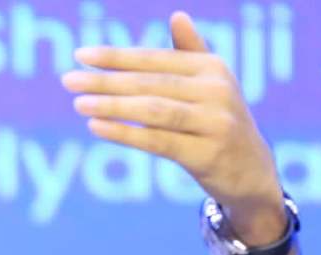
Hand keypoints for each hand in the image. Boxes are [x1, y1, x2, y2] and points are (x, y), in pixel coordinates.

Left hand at [61, 11, 285, 242]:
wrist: (252, 172)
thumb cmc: (219, 122)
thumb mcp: (211, 85)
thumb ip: (190, 52)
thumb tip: (176, 15)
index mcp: (212, 68)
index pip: (155, 59)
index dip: (117, 56)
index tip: (80, 55)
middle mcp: (216, 91)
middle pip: (150, 83)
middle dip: (106, 81)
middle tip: (68, 80)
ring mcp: (214, 123)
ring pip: (153, 111)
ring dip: (112, 106)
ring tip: (78, 103)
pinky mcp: (207, 154)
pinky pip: (158, 141)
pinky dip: (125, 133)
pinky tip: (96, 127)